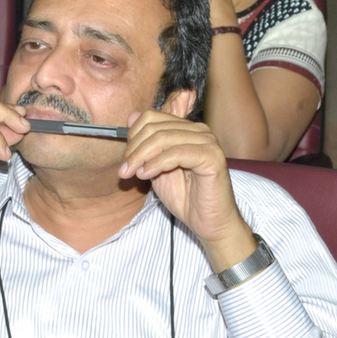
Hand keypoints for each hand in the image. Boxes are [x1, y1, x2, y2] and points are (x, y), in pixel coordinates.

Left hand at [118, 110, 255, 270]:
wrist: (207, 221)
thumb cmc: (184, 196)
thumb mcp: (155, 166)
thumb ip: (146, 143)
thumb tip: (130, 115)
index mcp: (185, 128)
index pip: (151, 116)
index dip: (132, 135)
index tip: (125, 158)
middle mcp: (199, 130)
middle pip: (154, 127)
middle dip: (134, 149)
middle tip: (125, 169)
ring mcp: (208, 142)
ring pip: (163, 138)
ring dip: (141, 157)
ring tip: (133, 174)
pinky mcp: (212, 157)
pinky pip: (176, 153)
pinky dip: (156, 163)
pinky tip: (146, 175)